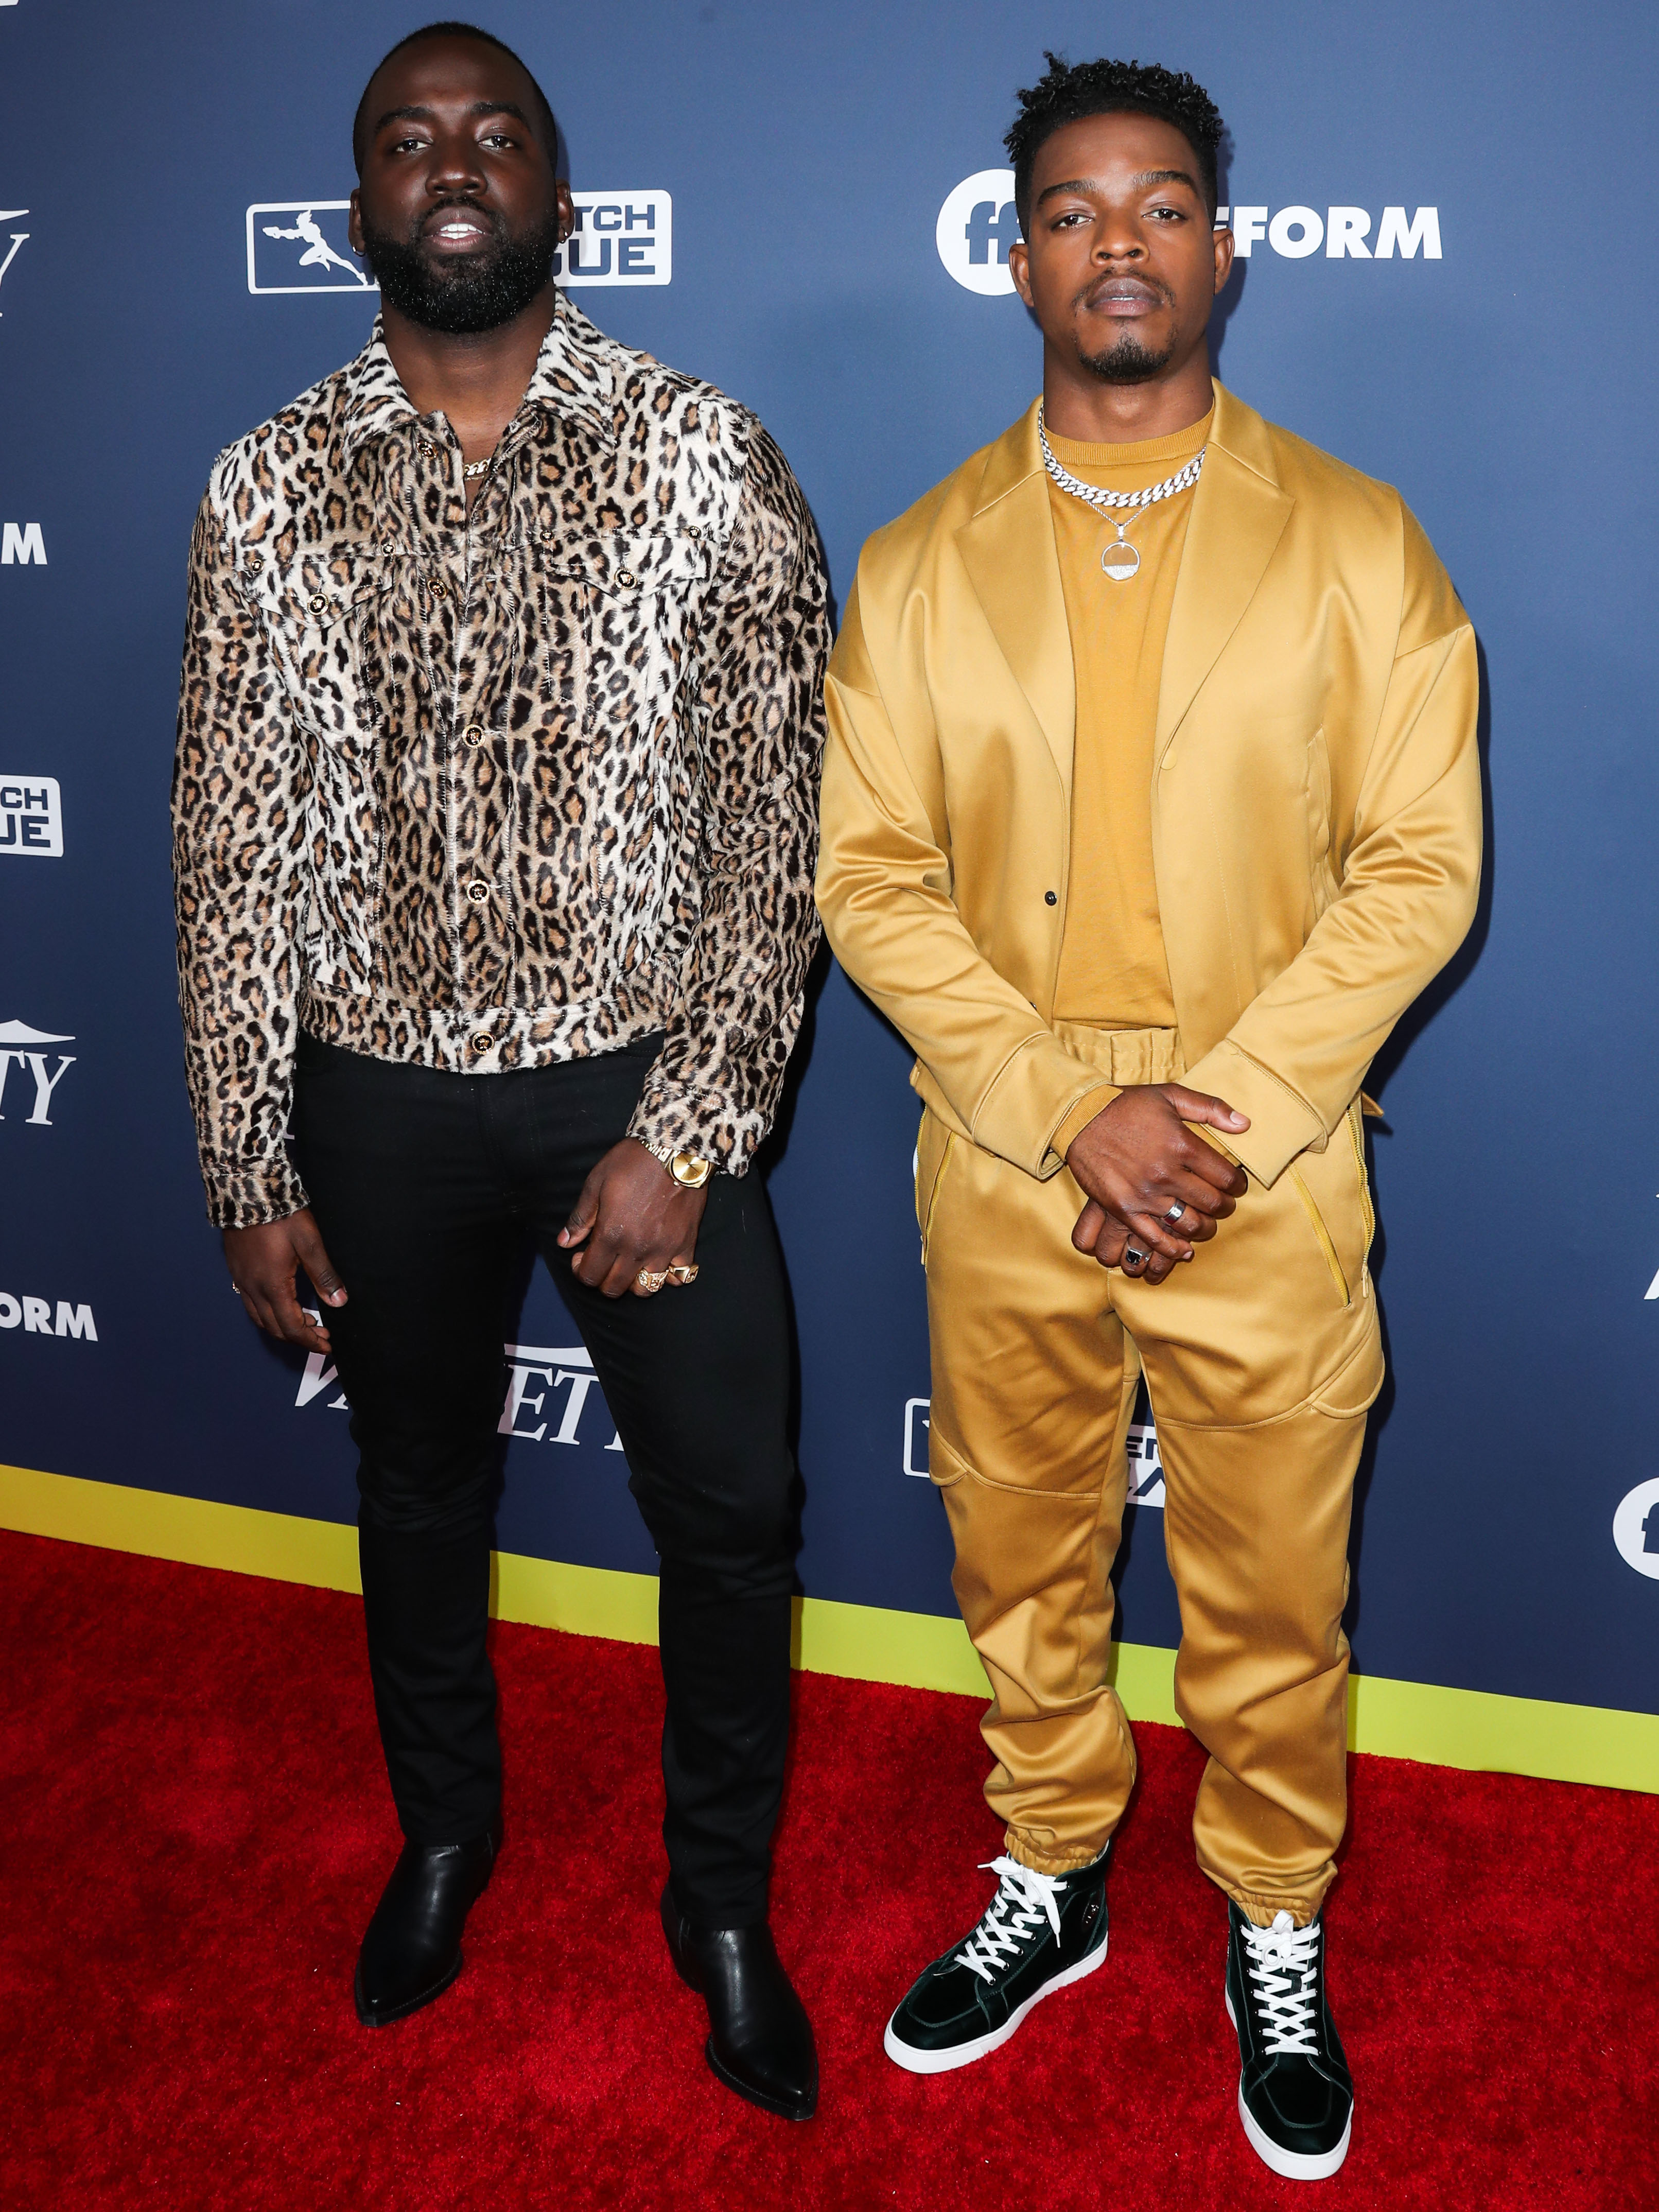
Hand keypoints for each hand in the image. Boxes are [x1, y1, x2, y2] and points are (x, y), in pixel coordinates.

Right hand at [223, 1208, 345, 1353]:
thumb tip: (339, 1301)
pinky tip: (283, 1302)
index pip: (292, 1327)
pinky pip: (250, 1303)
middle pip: (274, 1328)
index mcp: (272, 1286)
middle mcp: (252, 1288)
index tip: (327, 1345)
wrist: (246, 1191)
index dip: (311, 1340)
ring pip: (260, 1318)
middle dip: (299, 1337)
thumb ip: (324, 1275)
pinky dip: (268, 1312)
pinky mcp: (236, 1270)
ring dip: (282, 1326)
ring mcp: (241, 1279)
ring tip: (306, 1321)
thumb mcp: (309, 1242)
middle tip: (322, 1334)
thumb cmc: (280, 1215)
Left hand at [558, 1140, 708, 1298]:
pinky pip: (680, 1275)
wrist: (676, 1149)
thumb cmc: (632, 1162)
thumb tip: (564, 1243)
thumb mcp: (596, 1183)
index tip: (580, 1257)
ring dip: (633, 1283)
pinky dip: (669, 1275)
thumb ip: (580, 1218)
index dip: (580, 1271)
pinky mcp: (686, 1244)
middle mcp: (637, 1249)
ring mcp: (664, 1249)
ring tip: (629, 1265)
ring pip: (646, 1288)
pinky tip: (660, 1261)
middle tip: (601, 1262)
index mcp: (611, 1235)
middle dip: (601, 1280)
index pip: (590, 1275)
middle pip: (615, 1288)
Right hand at [1066, 1084, 1249, 1284]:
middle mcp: (1166, 1173)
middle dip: (1225, 1207)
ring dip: (1204, 1228)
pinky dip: (1173, 1248)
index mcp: (1182, 1144)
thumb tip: (1244, 1124)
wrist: (1080, 1117)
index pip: (1225, 1176)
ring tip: (1205, 1222)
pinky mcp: (1124, 1209)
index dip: (1238, 1184)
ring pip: (1188, 1224)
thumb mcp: (1170, 1095)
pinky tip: (1184, 1249)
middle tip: (1224, 1205)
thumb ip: (1210, 1108)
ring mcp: (1145, 1194)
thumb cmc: (1126, 1104)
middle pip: (1211, 1203)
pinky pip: (1155, 1238)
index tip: (1237, 1186)